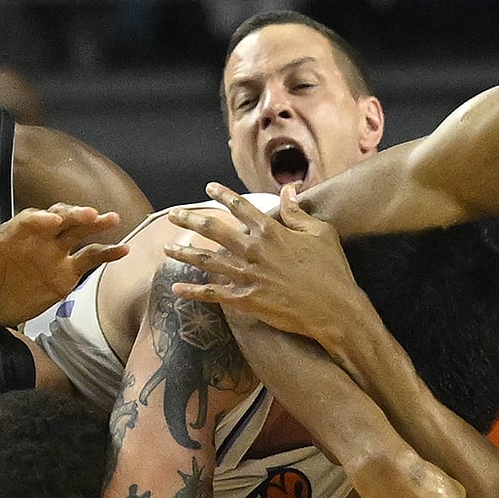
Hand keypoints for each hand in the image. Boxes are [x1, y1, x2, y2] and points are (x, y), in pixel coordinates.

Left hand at [0, 204, 128, 325]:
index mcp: (10, 235)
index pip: (26, 221)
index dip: (38, 219)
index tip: (50, 220)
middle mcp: (37, 239)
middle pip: (58, 220)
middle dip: (72, 215)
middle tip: (91, 214)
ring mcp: (54, 254)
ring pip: (78, 233)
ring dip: (95, 225)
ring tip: (114, 219)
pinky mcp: (66, 273)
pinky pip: (90, 259)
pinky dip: (106, 253)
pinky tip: (124, 250)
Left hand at [164, 185, 379, 355]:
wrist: (333, 308)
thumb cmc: (331, 269)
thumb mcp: (320, 233)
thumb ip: (297, 212)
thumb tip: (288, 191)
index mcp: (271, 231)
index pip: (241, 207)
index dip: (222, 195)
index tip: (208, 188)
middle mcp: (254, 250)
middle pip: (214, 230)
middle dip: (190, 220)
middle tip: (173, 215)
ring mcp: (248, 275)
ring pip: (207, 261)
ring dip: (184, 253)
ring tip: (166, 248)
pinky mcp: (246, 299)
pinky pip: (213, 294)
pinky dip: (193, 292)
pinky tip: (176, 288)